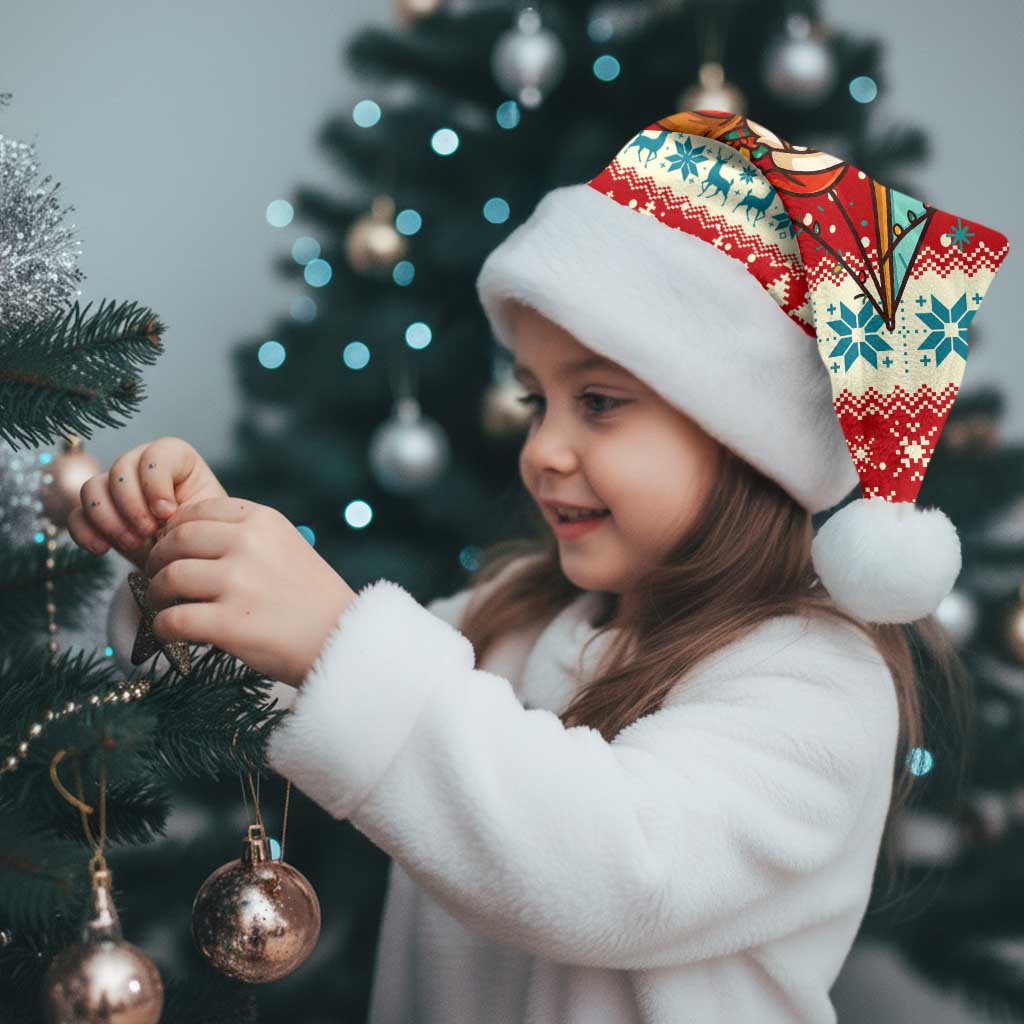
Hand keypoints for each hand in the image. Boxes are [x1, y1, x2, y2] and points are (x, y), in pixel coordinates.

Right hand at [67, 437, 227, 570]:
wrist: (189, 560)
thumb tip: (163, 515)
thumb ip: (189, 510)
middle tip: (148, 533)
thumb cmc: (203, 534)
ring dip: (109, 519)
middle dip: (132, 505)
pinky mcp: (97, 514)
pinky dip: (85, 532)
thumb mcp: (206, 519)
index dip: (156, 483)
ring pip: (92, 488)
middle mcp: (141, 466)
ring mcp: (115, 488)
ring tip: (133, 544)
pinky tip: (102, 549)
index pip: (156, 454)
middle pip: (120, 469)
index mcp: (176, 459)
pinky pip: (76, 515)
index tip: (168, 513)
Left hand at [142, 496, 357, 687]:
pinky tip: (170, 632)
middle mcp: (248, 544)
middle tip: (157, 577)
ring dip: (157, 594)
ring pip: (169, 578)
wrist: (342, 639)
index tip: (172, 548)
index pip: (197, 511)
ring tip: (165, 605)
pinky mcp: (229, 623)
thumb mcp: (287, 546)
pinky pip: (172, 620)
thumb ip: (245, 536)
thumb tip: (184, 538)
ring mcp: (238, 583)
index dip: (174, 530)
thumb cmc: (312, 598)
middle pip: (176, 541)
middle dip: (158, 560)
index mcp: (263, 520)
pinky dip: (163, 628)